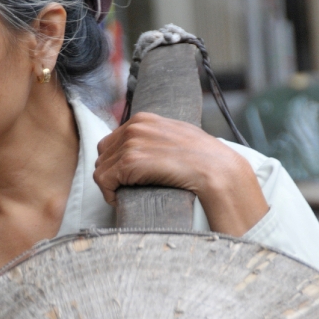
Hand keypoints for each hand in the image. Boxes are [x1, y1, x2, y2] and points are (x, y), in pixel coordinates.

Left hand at [94, 112, 268, 236]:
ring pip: (101, 168)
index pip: (111, 141)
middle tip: (125, 189)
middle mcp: (134, 127)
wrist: (216, 169)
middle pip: (103, 154)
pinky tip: (121, 199)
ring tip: (125, 195)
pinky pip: (103, 180)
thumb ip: (156, 138)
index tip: (126, 178)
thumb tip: (144, 150)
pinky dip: (109, 193)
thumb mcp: (177, 137)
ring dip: (110, 185)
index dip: (115, 163)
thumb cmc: (203, 159)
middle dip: (111, 174)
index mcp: (143, 119)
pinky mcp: (130, 162)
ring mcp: (131, 143)